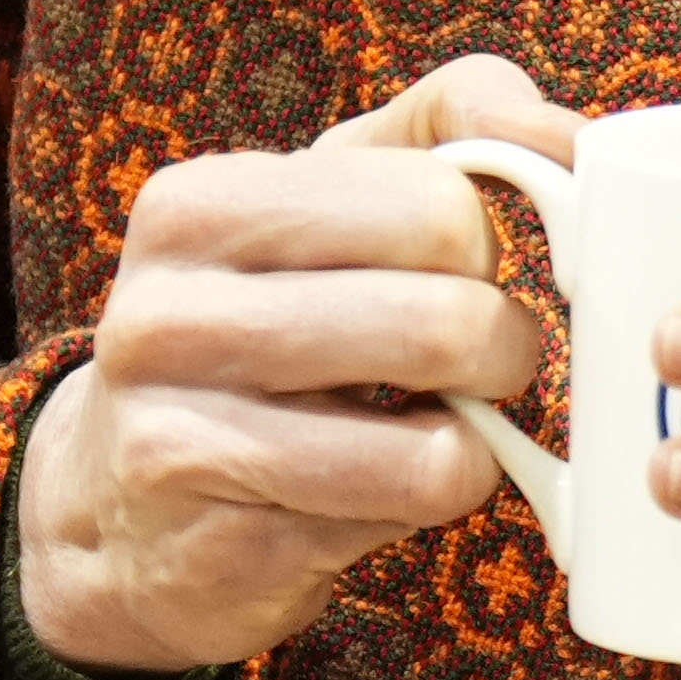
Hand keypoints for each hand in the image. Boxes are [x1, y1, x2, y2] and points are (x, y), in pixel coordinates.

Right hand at [16, 56, 578, 675]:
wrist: (116, 504)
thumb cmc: (264, 314)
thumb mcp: (329, 192)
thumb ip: (453, 123)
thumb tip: (564, 133)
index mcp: (201, 205)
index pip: (438, 204)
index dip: (481, 245)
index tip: (457, 268)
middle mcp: (170, 320)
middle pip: (448, 321)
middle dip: (502, 345)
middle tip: (478, 357)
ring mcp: (181, 445)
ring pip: (439, 442)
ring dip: (478, 434)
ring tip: (438, 419)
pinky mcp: (221, 556)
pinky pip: (404, 521)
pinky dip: (427, 499)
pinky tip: (379, 485)